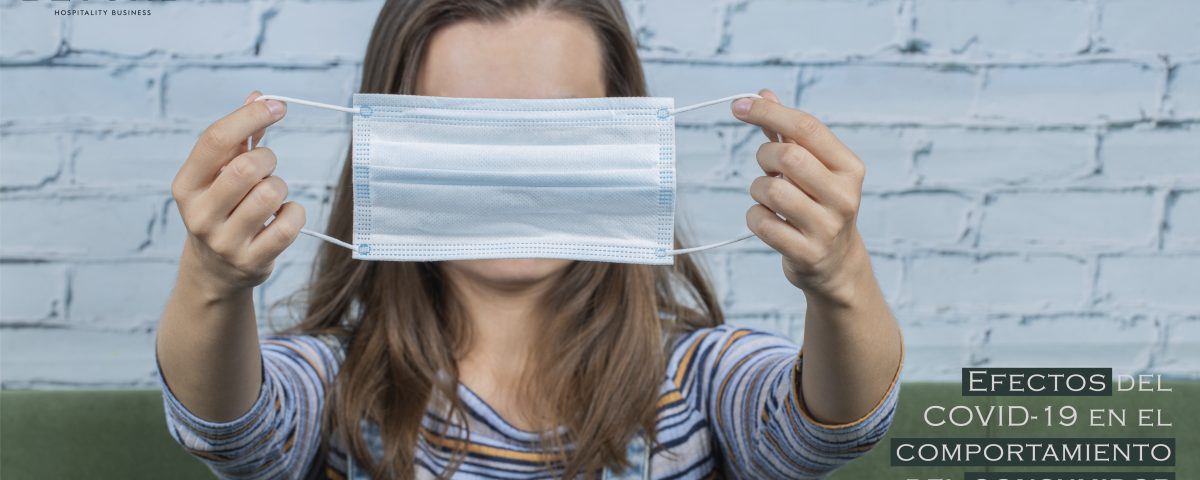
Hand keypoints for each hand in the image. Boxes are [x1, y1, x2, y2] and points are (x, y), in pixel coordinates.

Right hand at [170, 91, 304, 294]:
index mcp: (186, 185)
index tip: (277, 106)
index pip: (215, 139)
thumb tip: (258, 95)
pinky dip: (294, 213)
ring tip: (271, 196)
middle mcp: (199, 214)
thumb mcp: (218, 175)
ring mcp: (224, 241)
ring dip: (280, 187)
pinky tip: (282, 217)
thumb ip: (238, 137)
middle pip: (246, 167)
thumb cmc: (222, 209)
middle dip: (268, 159)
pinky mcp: (251, 261)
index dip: (250, 116)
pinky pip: (288, 225)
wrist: (214, 271)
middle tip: (267, 168)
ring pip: (270, 194)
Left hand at [732, 89, 872, 305]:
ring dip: (758, 190)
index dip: (768, 112)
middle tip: (766, 168)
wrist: (836, 264)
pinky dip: (756, 217)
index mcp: (849, 167)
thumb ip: (788, 133)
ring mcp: (827, 227)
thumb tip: (763, 93)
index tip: (738, 105)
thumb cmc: (818, 205)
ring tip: (770, 198)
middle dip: (764, 157)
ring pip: (771, 191)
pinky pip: (762, 223)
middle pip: (788, 156)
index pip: (807, 127)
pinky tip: (769, 221)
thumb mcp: (813, 168)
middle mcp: (843, 196)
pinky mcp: (807, 253)